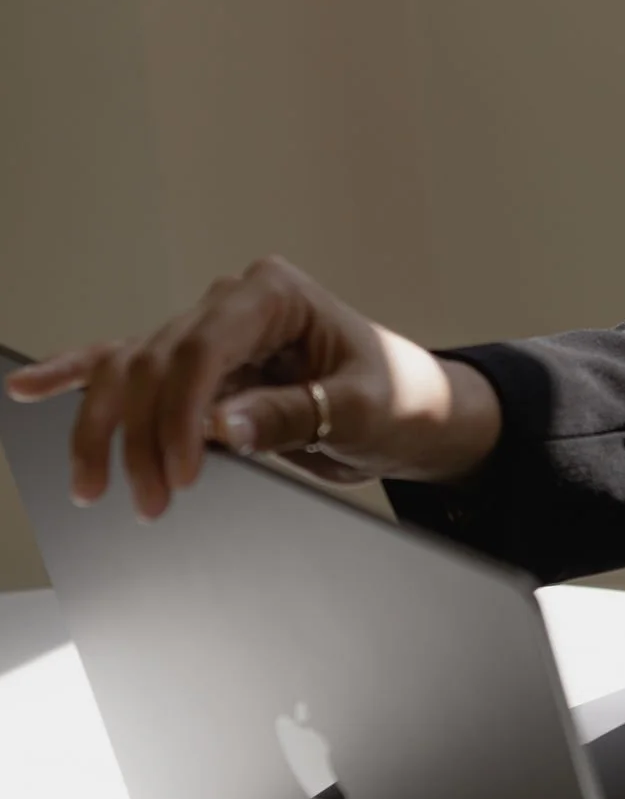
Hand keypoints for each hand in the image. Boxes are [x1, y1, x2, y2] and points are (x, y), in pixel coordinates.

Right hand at [2, 255, 502, 519]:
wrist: (411, 409)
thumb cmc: (398, 397)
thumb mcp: (357, 409)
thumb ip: (289, 413)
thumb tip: (218, 425)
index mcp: (273, 294)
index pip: (202, 347)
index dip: (179, 413)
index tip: (177, 473)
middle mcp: (231, 303)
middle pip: (153, 361)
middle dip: (140, 436)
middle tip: (146, 503)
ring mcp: (209, 331)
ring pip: (129, 369)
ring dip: (106, 428)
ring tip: (92, 486)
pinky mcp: (198, 367)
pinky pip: (127, 365)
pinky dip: (78, 376)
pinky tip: (29, 388)